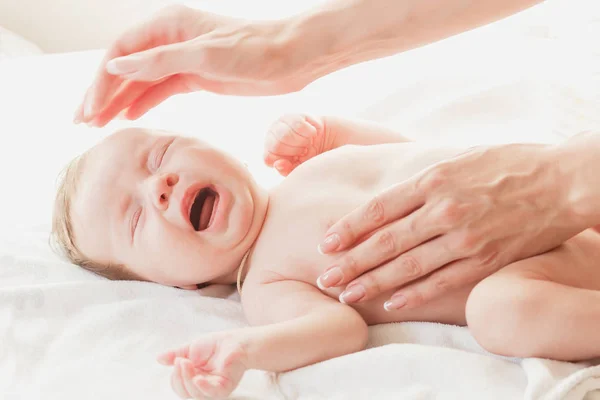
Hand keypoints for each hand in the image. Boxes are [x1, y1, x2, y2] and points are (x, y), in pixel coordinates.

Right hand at [74, 5, 310, 126]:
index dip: (102, 81)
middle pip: (126, 67)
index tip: (90, 109)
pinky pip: (161, 89)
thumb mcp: (204, 56)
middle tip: (83, 122)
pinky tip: (129, 117)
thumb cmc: (254, 50)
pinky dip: (144, 102)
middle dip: (103, 93)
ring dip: (120, 101)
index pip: (121, 53)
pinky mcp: (197, 76)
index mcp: (168, 25)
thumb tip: (115, 66)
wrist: (292, 58)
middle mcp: (171, 39)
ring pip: (142, 81)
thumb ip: (159, 61)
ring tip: (99, 125)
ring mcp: (183, 59)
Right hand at [157, 332, 248, 398]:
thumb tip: (158, 358)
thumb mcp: (190, 348)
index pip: (178, 386)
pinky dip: (202, 386)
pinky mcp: (224, 387)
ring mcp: (213, 388)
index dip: (175, 376)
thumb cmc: (215, 345)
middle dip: (179, 377)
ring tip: (187, 362)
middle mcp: (202, 386)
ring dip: (187, 378)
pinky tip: (198, 378)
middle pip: (184, 393)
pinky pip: (211, 393)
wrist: (234, 341)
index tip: (176, 360)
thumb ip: (175, 354)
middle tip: (180, 361)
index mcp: (193, 379)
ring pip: (195, 394)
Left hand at [263, 114, 327, 175]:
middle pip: (276, 145)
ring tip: (309, 142)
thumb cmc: (314, 158)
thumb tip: (278, 164)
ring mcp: (281, 125)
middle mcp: (271, 138)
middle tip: (305, 150)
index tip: (297, 159)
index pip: (268, 158)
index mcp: (271, 154)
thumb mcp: (302, 169)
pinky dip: (310, 131)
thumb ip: (288, 170)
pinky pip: (299, 125)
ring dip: (303, 141)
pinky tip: (313, 133)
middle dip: (295, 150)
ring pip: (285, 134)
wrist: (331, 141)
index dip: (285, 160)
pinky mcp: (293, 116)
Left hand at [316, 143, 587, 308]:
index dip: (349, 227)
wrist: (561, 181)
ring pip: (408, 266)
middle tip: (325, 277)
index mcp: (433, 180)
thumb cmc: (507, 164)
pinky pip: (441, 281)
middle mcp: (444, 209)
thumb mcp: (457, 160)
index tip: (326, 242)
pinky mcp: (484, 259)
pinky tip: (391, 303)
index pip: (379, 208)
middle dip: (351, 261)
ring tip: (345, 294)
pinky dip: (414, 294)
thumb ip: (422, 181)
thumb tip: (387, 198)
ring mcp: (464, 237)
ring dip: (373, 283)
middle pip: (386, 241)